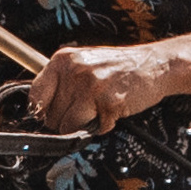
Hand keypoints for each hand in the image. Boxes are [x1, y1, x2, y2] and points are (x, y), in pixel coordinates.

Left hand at [25, 41, 173, 132]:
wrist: (155, 64)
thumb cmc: (119, 67)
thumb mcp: (84, 63)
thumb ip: (62, 82)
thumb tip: (40, 112)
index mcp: (63, 59)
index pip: (35, 96)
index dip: (42, 113)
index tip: (49, 118)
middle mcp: (74, 71)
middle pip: (51, 117)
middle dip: (66, 121)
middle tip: (85, 111)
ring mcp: (90, 86)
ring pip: (68, 127)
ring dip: (83, 127)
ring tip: (98, 110)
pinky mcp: (107, 102)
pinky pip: (94, 130)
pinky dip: (103, 126)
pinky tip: (112, 111)